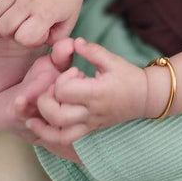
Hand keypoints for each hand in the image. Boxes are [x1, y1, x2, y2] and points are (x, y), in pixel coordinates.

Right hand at [0, 0, 86, 46]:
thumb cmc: (67, 2)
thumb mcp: (67, 25)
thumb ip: (52, 40)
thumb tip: (31, 42)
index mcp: (46, 12)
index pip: (23, 37)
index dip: (25, 40)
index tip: (33, 34)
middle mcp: (31, 0)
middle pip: (3, 27)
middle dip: (8, 33)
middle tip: (17, 27)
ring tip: (1, 21)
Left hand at [26, 38, 148, 144]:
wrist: (145, 97)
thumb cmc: (129, 77)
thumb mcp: (113, 60)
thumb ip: (93, 50)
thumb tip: (75, 41)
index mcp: (97, 93)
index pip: (65, 90)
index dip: (64, 78)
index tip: (75, 72)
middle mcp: (91, 112)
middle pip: (56, 113)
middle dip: (48, 98)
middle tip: (57, 87)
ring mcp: (89, 123)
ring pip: (57, 132)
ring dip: (42, 120)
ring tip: (41, 105)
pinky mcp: (89, 129)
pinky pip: (63, 139)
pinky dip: (46, 134)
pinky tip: (36, 124)